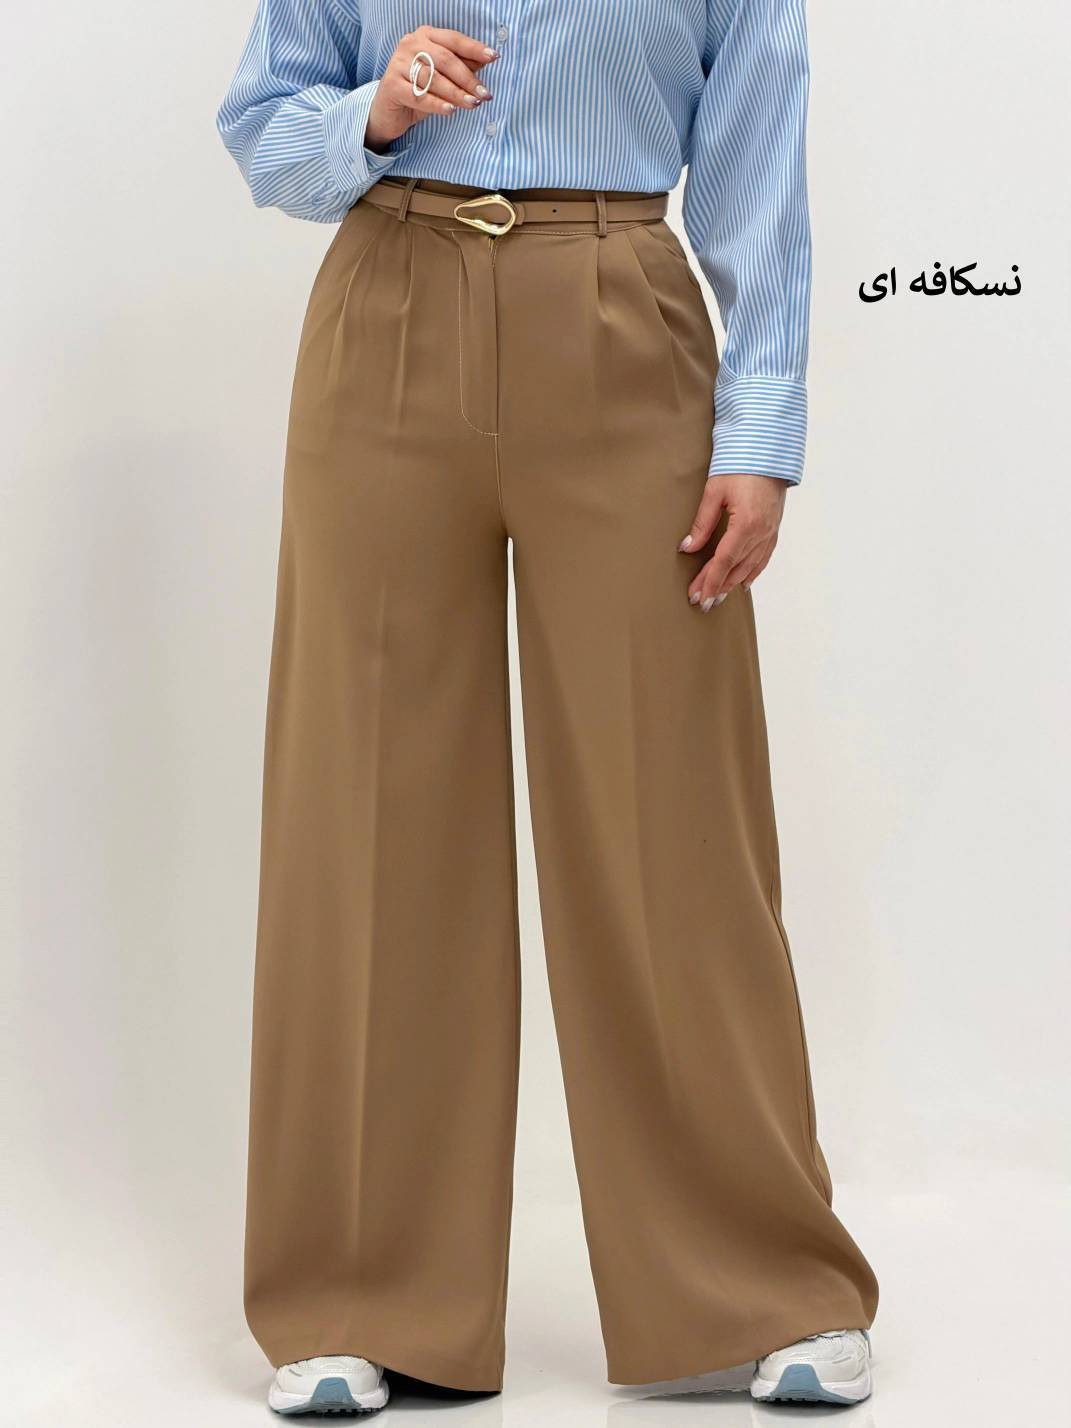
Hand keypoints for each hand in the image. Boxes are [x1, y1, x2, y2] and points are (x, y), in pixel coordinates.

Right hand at [365, 27, 498, 147]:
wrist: (389, 110)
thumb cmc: (420, 90)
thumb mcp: (443, 77)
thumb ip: (462, 65)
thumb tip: (486, 60)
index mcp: (425, 35)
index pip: (454, 39)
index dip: (474, 48)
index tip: (494, 57)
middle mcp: (410, 44)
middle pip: (445, 59)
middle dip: (468, 78)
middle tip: (484, 94)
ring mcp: (399, 63)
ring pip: (434, 79)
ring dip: (456, 94)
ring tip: (473, 104)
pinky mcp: (392, 85)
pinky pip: (419, 96)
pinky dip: (437, 104)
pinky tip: (451, 111)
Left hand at [677, 474, 787, 609]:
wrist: (769, 451)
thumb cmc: (741, 465)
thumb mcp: (715, 491)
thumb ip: (702, 522)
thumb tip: (688, 546)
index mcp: (746, 524)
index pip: (723, 561)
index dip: (710, 581)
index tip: (698, 596)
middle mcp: (761, 533)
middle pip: (736, 568)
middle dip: (717, 587)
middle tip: (701, 602)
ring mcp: (770, 532)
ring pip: (750, 567)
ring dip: (732, 584)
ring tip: (717, 597)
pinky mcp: (773, 529)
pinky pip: (763, 558)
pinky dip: (752, 572)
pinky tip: (743, 582)